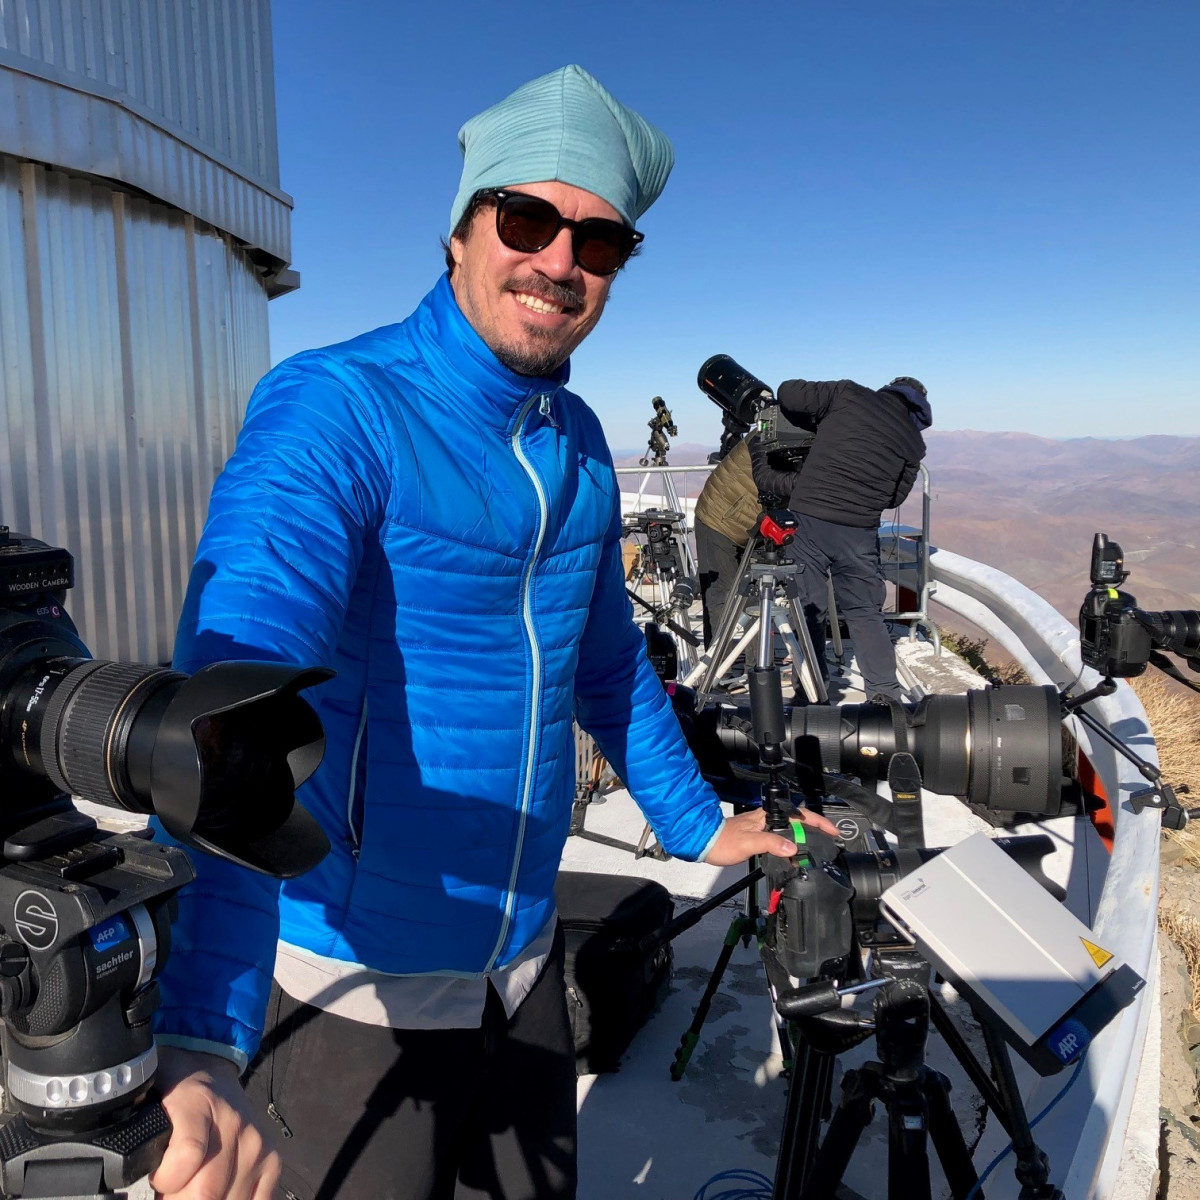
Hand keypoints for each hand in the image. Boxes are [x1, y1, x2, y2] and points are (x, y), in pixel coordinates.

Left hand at [151, 1047, 280, 1199]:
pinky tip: (219, 1192)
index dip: (165, 1179)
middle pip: (206, 1192)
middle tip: (170, 1191)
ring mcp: (256, 1142)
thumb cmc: (171, 1091)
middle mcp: (233, 1122)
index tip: (156, 1177)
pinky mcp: (271, 1158)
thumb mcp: (146, 1101)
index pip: (187, 1155)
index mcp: (197, 1102)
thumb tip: (124, 1168)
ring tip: (191, 1187)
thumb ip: (136, 1134)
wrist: (208, 1069)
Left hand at [704, 806, 840, 866]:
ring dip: (806, 837)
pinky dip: (793, 844)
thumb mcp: (749, 842)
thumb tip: (791, 847)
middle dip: (816, 829)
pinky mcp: (760, 836)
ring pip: (791, 830)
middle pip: (798, 821)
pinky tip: (795, 855)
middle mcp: (768, 819)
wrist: (706, 843)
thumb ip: (771, 843)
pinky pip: (783, 838)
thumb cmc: (723, 841)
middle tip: (830, 840)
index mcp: (767, 816)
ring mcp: (764, 827)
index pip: (799, 815)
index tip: (832, 831)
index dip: (818, 822)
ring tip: (818, 848)